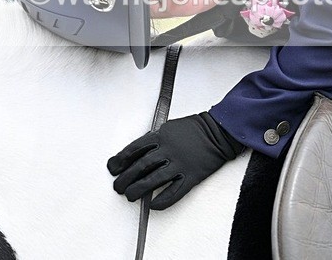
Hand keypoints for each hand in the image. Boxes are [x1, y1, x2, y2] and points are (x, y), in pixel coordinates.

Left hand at [107, 112, 243, 209]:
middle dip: (126, 178)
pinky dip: (163, 200)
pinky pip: (175, 192)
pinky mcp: (191, 176)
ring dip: (139, 190)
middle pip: (141, 167)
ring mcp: (180, 164)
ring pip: (154, 180)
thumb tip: (136, 153)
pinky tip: (153, 205)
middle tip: (118, 187)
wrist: (218, 131)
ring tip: (130, 196)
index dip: (120, 160)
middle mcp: (168, 150)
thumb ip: (153, 139)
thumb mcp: (169, 127)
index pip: (134, 149)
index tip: (113, 168)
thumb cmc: (194, 129)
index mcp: (161, 136)